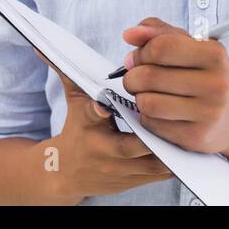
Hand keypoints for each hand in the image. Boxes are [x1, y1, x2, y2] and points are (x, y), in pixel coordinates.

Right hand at [33, 49, 173, 203]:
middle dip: (149, 134)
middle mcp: (100, 152)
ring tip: (186, 132)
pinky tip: (185, 148)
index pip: (89, 115)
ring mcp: (117, 171)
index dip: (96, 110)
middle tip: (171, 116)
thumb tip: (42, 45)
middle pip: (127, 146)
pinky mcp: (131, 183)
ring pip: (147, 164)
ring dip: (167, 150)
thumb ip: (67, 71)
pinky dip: (172, 163)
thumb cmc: (76, 129)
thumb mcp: (73, 100)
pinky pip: (156, 176)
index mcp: (86, 127)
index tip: (104, 105)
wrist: (65, 174)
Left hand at [119, 18, 228, 155]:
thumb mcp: (192, 47)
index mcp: (214, 54)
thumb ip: (160, 33)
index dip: (142, 51)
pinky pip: (152, 124)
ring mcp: (207, 113)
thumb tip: (129, 34)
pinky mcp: (196, 137)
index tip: (140, 57)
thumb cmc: (207, 77)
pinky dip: (147, 117)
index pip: (161, 47)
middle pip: (149, 76)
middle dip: (133, 76)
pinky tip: (160, 112)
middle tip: (137, 78)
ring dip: (139, 97)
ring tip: (148, 94)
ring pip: (147, 103)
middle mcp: (215, 84)